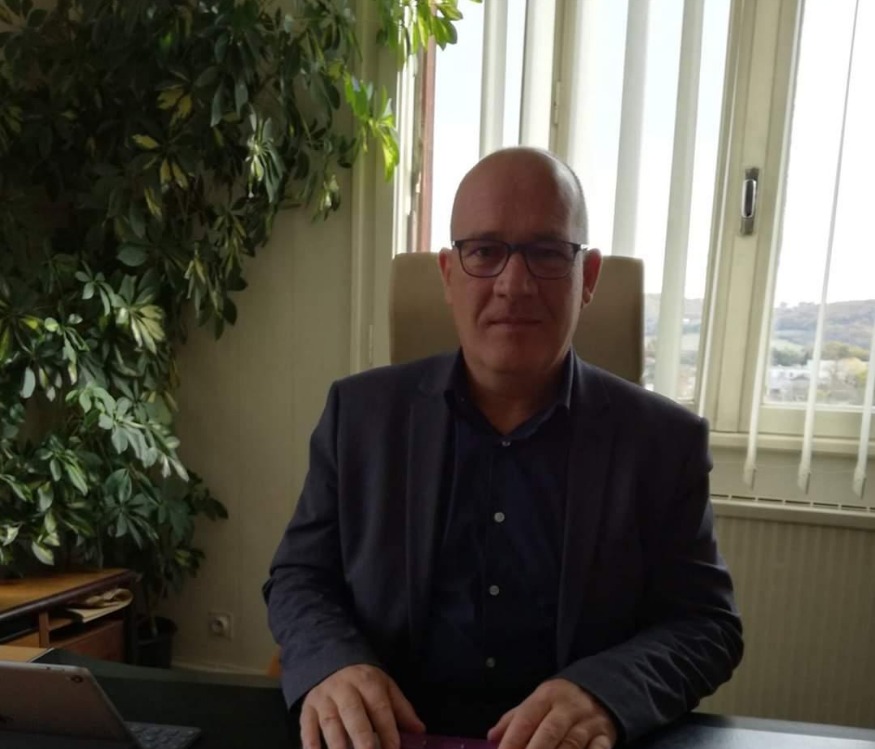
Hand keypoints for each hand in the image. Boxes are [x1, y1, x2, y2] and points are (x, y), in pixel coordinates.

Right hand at [300, 664, 424, 748]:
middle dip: (362, 738)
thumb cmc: (363, 682)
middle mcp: (344, 689)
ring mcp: (324, 698)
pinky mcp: (307, 708)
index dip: (387, 730)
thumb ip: (401, 709)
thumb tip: (420, 731)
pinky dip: (310, 743)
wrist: (331, 661)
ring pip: (330, 723)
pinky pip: (307, 726)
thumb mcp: (385, 686)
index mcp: (368, 682)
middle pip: (353, 714)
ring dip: (337, 745)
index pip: (379, 707)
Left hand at [487, 679, 617, 748]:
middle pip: (549, 733)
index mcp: (547, 696)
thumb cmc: (560, 701)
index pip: (526, 718)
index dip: (512, 741)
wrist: (602, 690)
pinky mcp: (605, 738)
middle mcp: (568, 708)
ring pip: (571, 746)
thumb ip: (514, 719)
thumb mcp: (537, 700)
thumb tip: (492, 737)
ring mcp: (589, 723)